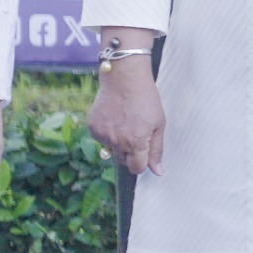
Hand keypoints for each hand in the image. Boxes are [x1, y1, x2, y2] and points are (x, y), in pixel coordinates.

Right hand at [87, 60, 164, 175]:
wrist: (124, 80)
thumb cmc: (146, 100)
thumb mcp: (159, 125)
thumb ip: (156, 150)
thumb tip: (157, 171)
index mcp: (136, 143)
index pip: (136, 168)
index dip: (142, 164)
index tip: (144, 155)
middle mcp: (117, 142)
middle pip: (123, 160)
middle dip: (131, 153)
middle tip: (137, 133)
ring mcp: (102, 135)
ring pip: (112, 149)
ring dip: (118, 142)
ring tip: (126, 122)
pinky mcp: (92, 127)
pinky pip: (101, 139)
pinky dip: (108, 133)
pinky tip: (115, 118)